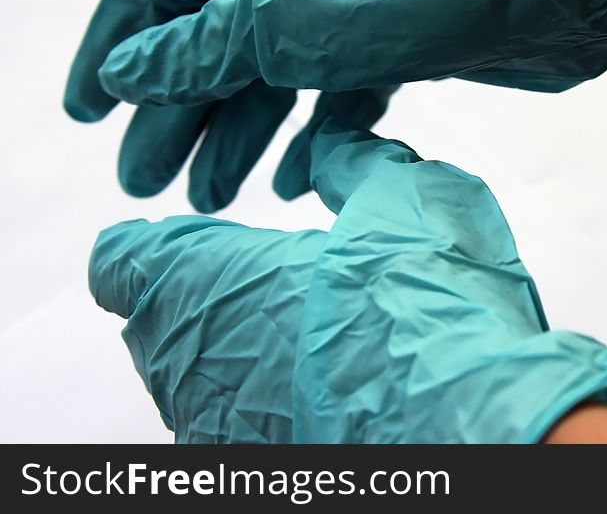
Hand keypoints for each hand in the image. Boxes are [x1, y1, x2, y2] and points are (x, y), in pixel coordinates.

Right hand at [66, 0, 606, 209]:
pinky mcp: (398, 47)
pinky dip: (312, 139)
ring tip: (211, 198)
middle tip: (148, 183)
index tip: (85, 111)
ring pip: (272, 79)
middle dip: (175, 113)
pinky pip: (335, 97)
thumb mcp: (293, 13)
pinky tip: (293, 182)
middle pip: (211, 44)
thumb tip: (129, 69)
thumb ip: (207, 46)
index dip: (113, 46)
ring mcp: (349, 9)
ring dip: (237, 136)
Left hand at [89, 119, 606, 442]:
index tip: (208, 240)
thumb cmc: (428, 307)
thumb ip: (348, 160)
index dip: (161, 243)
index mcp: (206, 279)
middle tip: (284, 286)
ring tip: (319, 338)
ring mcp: (219, 427)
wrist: (477, 419)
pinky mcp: (257, 467)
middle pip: (161, 322)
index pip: (122, 259)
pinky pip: (240, 425)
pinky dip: (270, 401)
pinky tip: (336, 387)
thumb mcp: (400, 193)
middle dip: (211, 297)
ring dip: (240, 351)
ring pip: (199, 379)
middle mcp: (191, 362)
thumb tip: (332, 144)